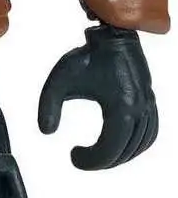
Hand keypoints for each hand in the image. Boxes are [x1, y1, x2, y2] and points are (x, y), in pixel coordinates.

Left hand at [38, 25, 158, 169]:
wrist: (111, 36)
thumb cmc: (86, 56)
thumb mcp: (58, 81)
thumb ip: (47, 107)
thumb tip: (47, 132)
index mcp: (120, 106)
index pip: (110, 149)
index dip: (91, 161)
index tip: (73, 157)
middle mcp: (139, 107)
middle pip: (125, 151)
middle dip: (102, 161)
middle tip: (81, 159)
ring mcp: (147, 103)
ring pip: (141, 144)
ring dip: (120, 156)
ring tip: (98, 156)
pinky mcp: (149, 99)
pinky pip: (150, 131)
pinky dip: (137, 145)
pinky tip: (120, 146)